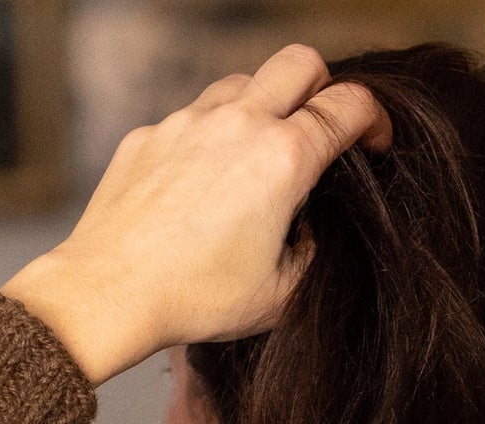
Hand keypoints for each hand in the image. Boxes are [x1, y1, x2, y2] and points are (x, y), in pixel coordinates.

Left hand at [2, 45, 389, 383]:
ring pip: (242, 83)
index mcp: (282, 160)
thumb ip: (310, 253)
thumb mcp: (279, 296)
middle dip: (322, 86)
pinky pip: (191, 118)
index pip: (348, 106)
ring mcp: (188, 122)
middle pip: (299, 62)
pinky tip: (200, 185)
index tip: (373, 141)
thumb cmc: (195, 300)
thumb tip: (307, 229)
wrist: (110, 294)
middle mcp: (238, 124)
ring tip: (255, 158)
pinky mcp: (150, 135)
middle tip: (319, 127)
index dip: (374, 119)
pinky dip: (208, 139)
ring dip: (261, 107)